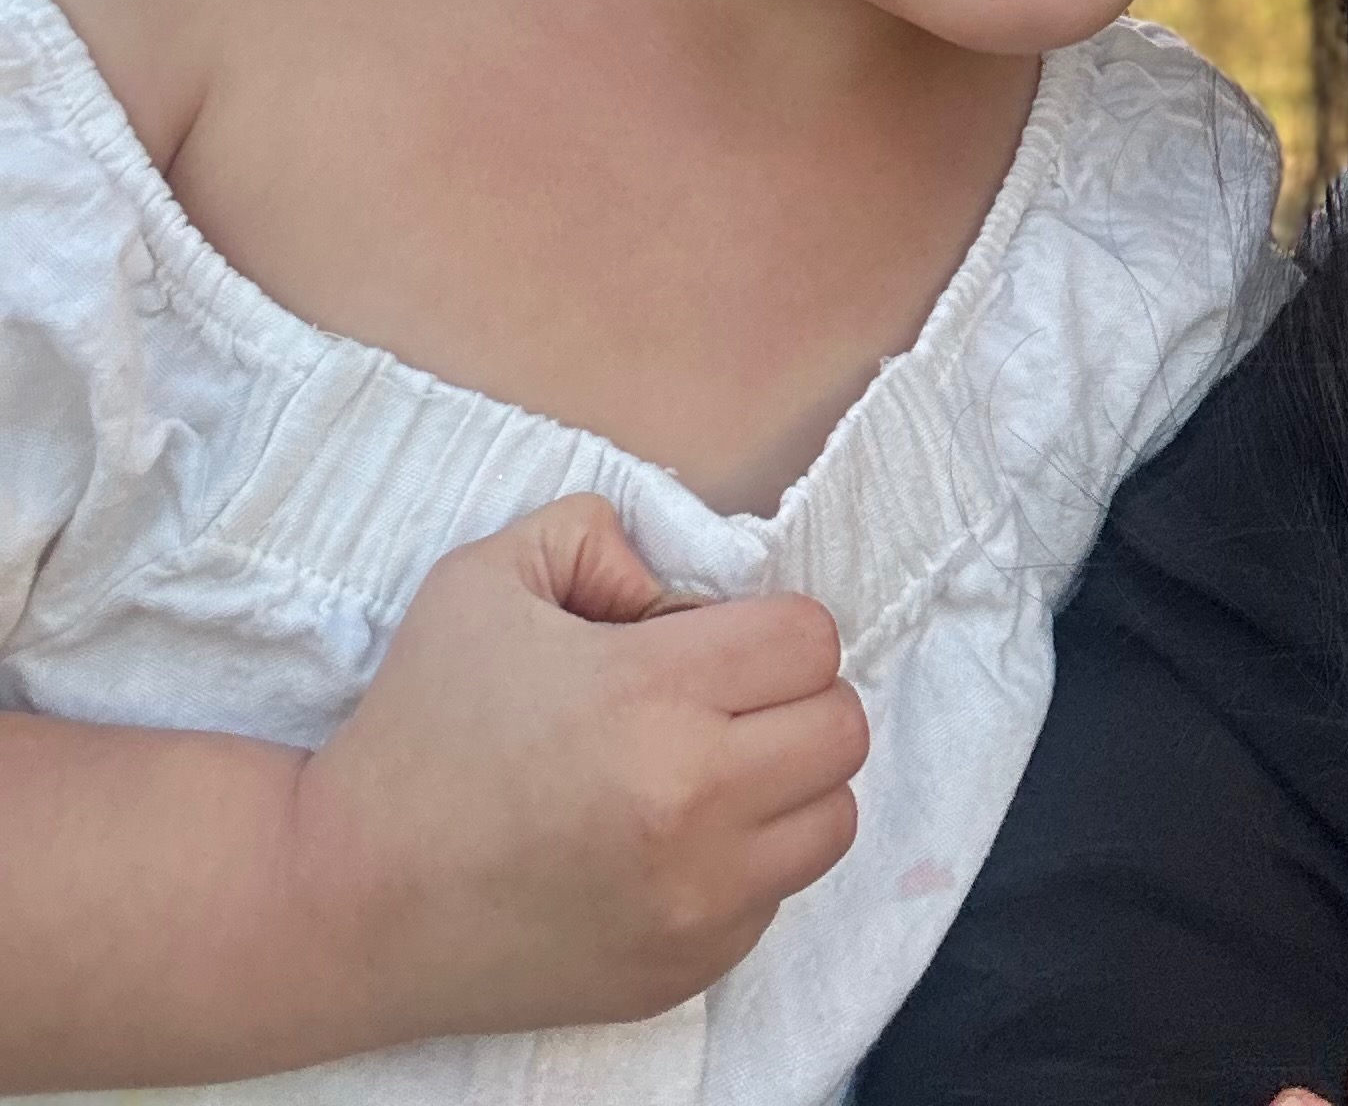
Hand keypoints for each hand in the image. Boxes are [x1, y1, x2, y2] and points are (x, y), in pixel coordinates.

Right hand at [287, 494, 868, 1043]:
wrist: (345, 900)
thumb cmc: (417, 729)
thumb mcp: (486, 578)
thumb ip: (597, 535)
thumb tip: (676, 582)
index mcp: (653, 695)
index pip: (812, 640)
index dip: (767, 627)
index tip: (709, 642)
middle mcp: (692, 805)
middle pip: (842, 728)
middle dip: (791, 697)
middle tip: (719, 701)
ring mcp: (695, 903)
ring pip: (833, 818)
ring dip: (789, 783)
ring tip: (708, 770)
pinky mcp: (685, 973)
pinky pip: (778, 898)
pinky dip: (746, 863)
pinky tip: (668, 842)